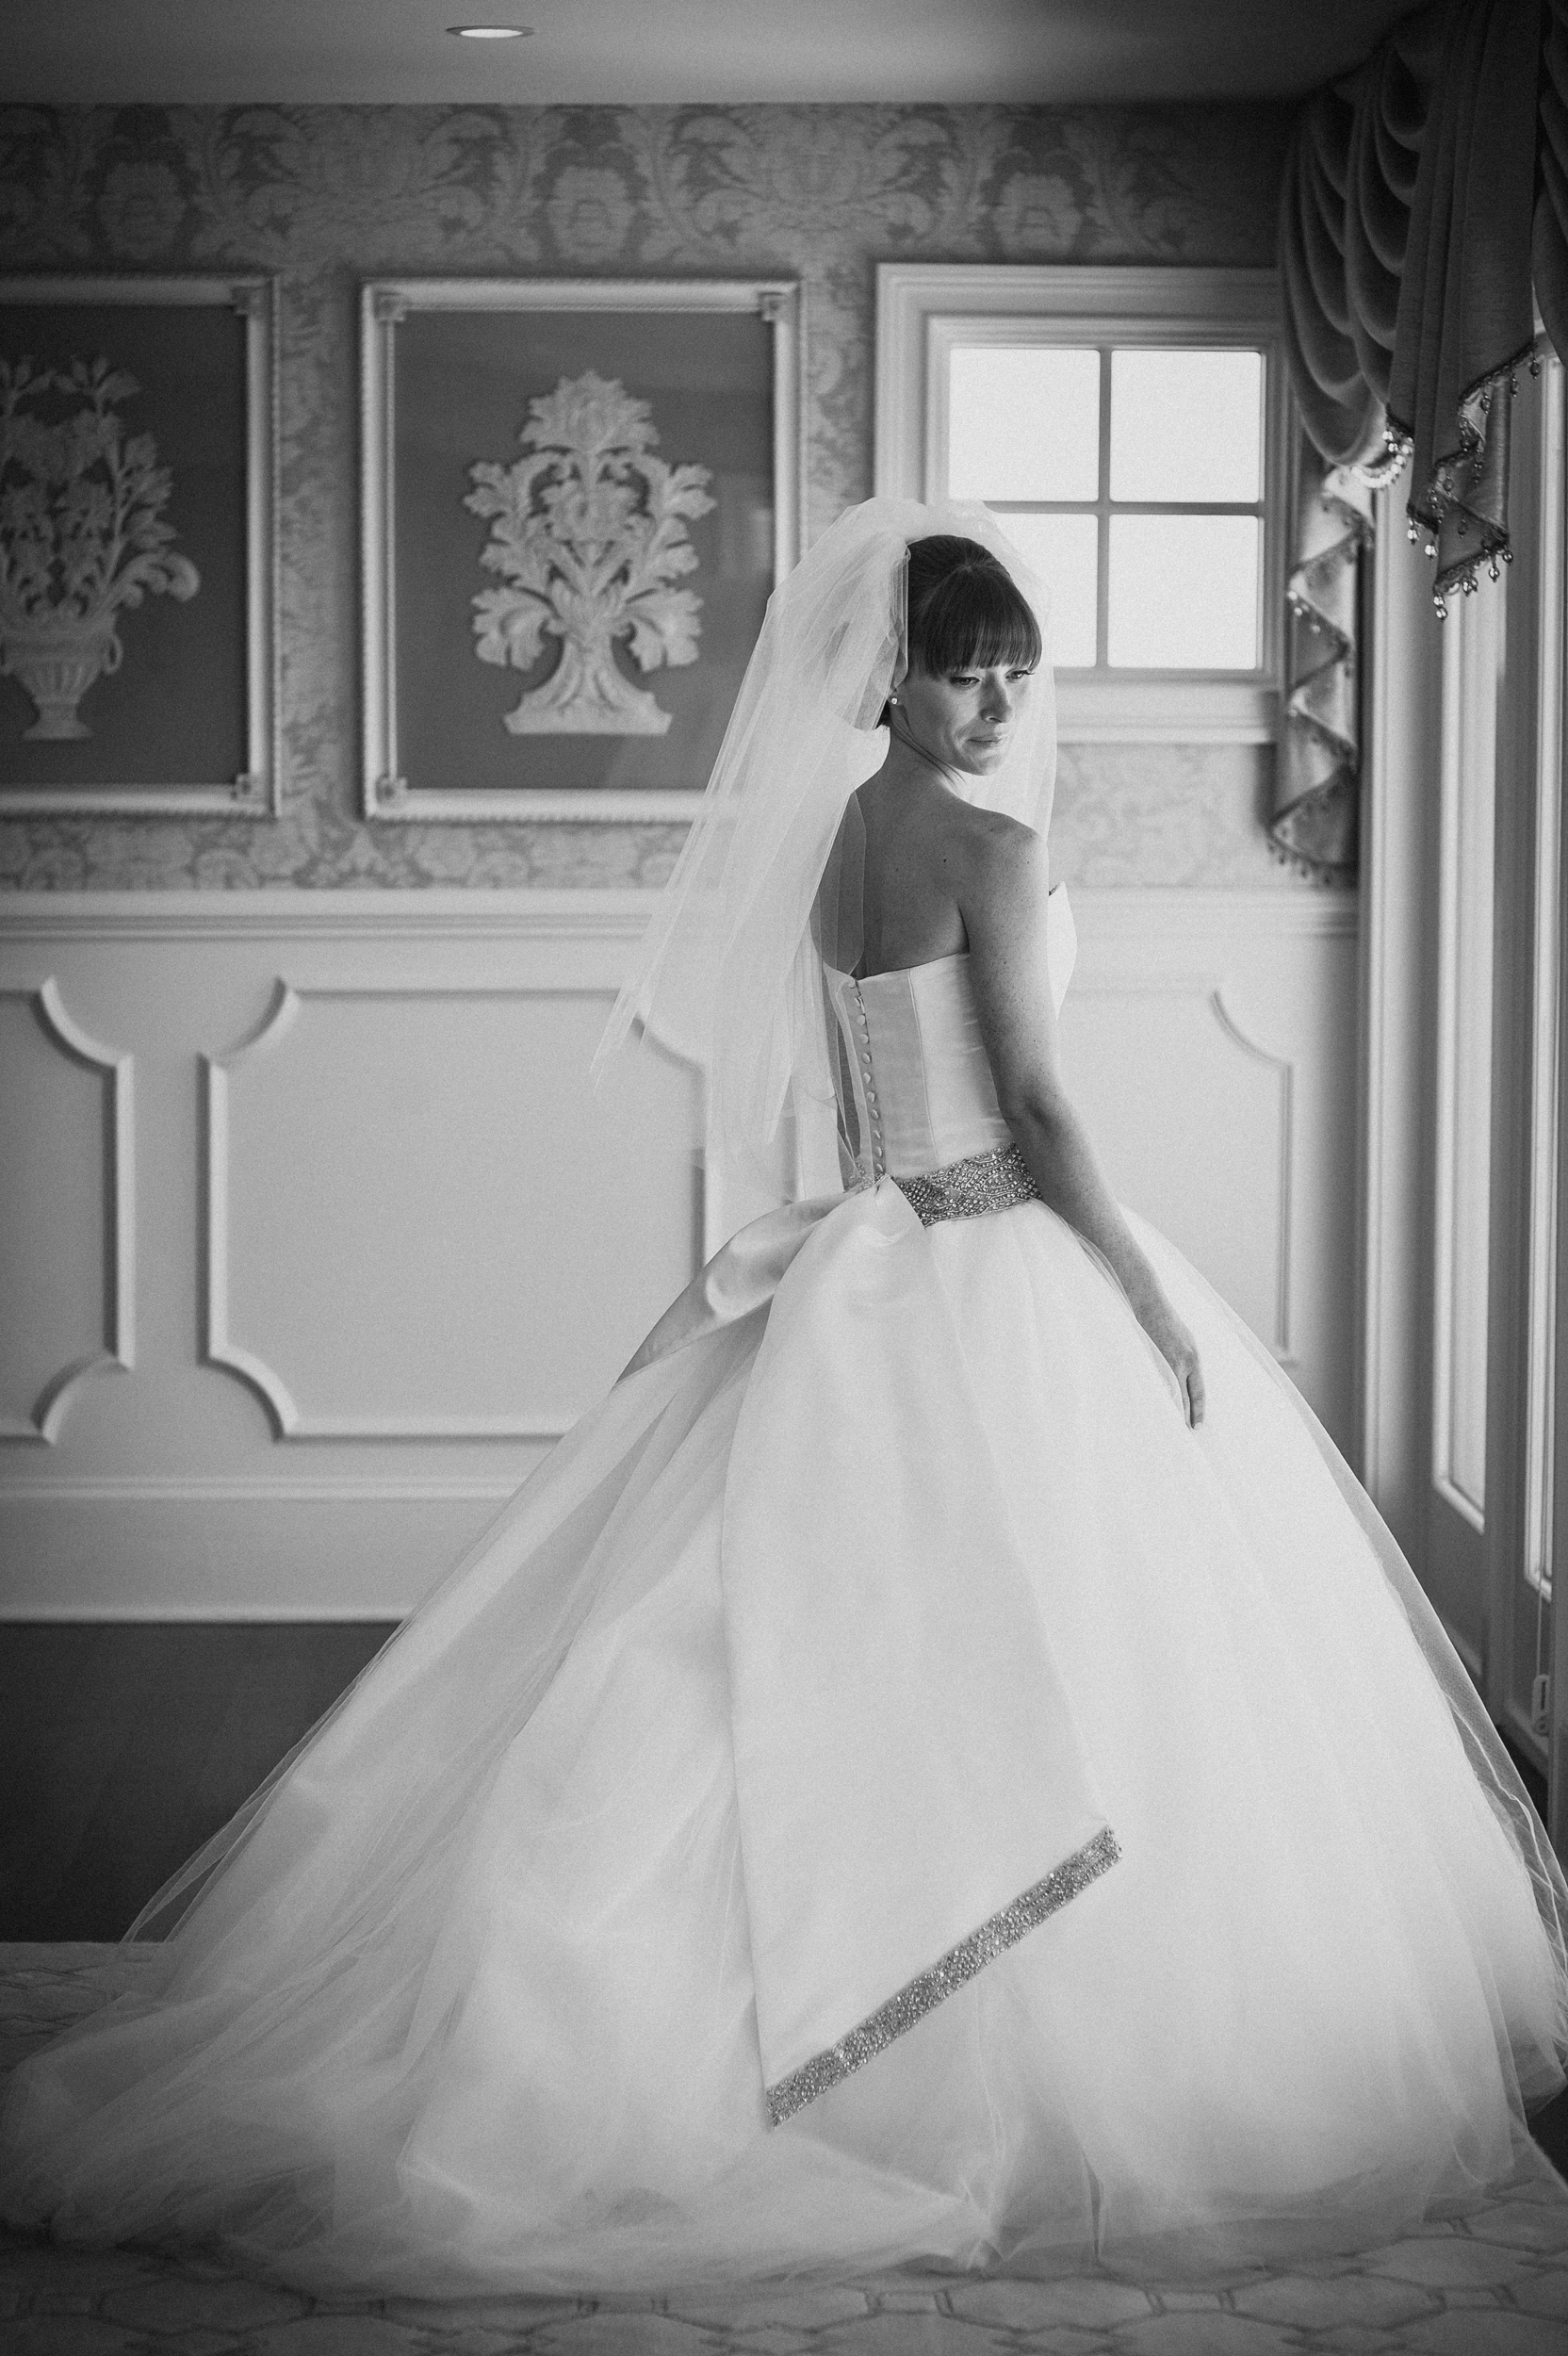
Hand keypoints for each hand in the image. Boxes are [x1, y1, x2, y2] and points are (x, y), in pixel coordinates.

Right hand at [1131, 1287, 1204, 1428]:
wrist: (1150, 1301)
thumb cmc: (1162, 1319)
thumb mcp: (1181, 1339)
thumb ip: (1182, 1359)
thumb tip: (1179, 1378)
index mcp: (1194, 1357)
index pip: (1198, 1391)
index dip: (1198, 1410)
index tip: (1198, 1426)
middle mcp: (1188, 1361)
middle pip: (1189, 1397)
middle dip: (1189, 1416)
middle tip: (1188, 1433)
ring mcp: (1173, 1361)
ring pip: (1176, 1395)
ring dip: (1176, 1412)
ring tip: (1174, 1429)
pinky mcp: (1158, 1360)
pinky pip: (1162, 1386)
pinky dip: (1162, 1400)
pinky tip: (1160, 1411)